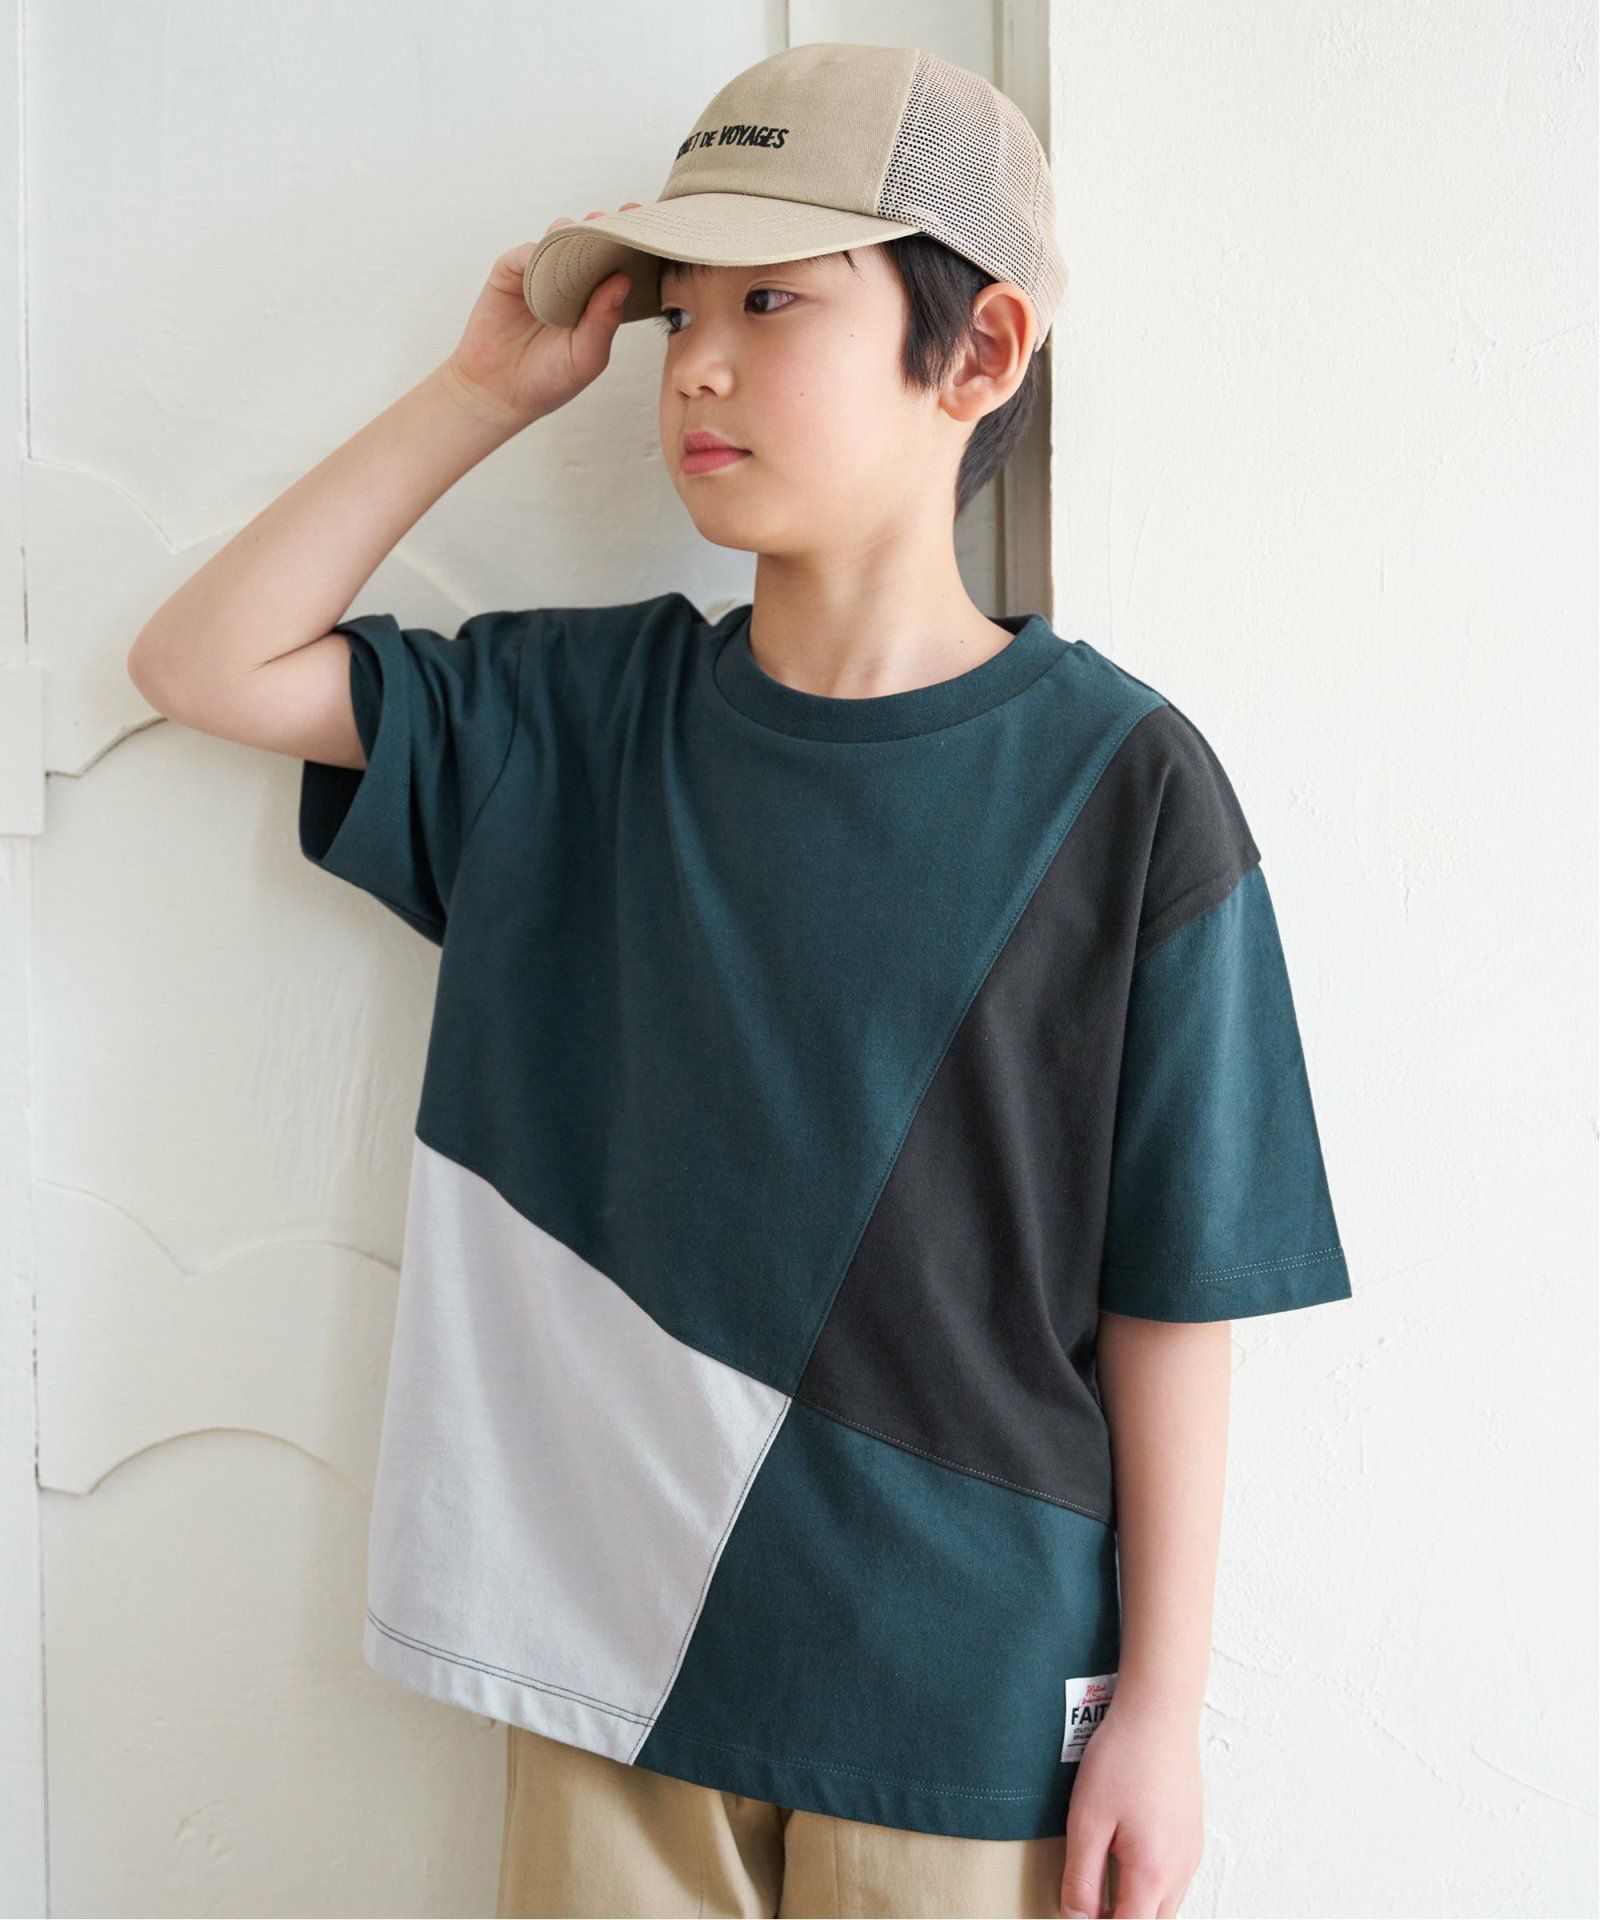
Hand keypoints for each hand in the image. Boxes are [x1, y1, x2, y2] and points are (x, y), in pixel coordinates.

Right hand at [440, 207, 642, 429]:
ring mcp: (541, 273)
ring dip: (576, 231)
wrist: (498, 393)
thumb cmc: (548, 380)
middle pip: (594, 243)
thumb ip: (603, 322)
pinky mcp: (510, 272)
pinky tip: (549, 258)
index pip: (619, 266)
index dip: (634, 247)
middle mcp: (571, 281)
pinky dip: (538, 252)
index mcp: (597, 301)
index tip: (653, 229)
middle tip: (628, 214)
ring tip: (591, 229)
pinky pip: (526, 253)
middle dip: (611, 227)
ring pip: (561, 238)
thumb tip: (622, 281)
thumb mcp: (585, 357)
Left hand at [1059, 1701, 1203, 1917]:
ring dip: (1137, 1906)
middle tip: (1087, 1904)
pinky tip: (1125, 1858)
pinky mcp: (1191, 1834)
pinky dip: (1150, 1884)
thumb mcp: (1087, 1822)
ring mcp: (1190, 1852)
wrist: (1158, 1712)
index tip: (1079, 1914)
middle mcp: (1180, 1870)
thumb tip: (1077, 1917)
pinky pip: (1173, 1878)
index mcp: (1153, 1873)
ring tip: (1101, 1885)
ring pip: (1166, 1905)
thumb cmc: (1122, 1759)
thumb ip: (1082, 1878)